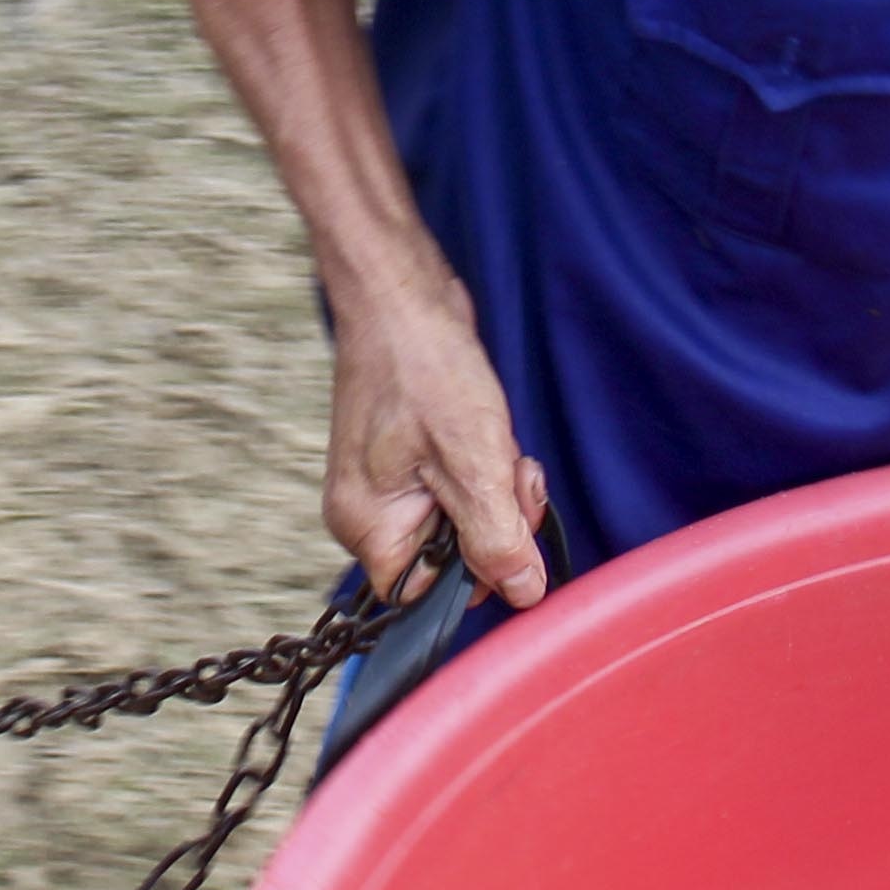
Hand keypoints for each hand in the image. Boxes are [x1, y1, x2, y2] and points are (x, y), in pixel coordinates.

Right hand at [325, 266, 551, 612]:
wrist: (401, 295)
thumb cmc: (424, 369)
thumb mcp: (474, 463)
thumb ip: (497, 538)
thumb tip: (522, 594)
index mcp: (366, 524)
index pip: (424, 594)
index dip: (475, 575)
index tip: (508, 533)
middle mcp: (368, 512)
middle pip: (449, 558)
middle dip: (496, 521)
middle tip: (512, 475)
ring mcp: (386, 484)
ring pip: (462, 519)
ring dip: (497, 489)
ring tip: (502, 444)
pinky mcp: (408, 457)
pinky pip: (459, 486)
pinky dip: (484, 466)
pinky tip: (492, 432)